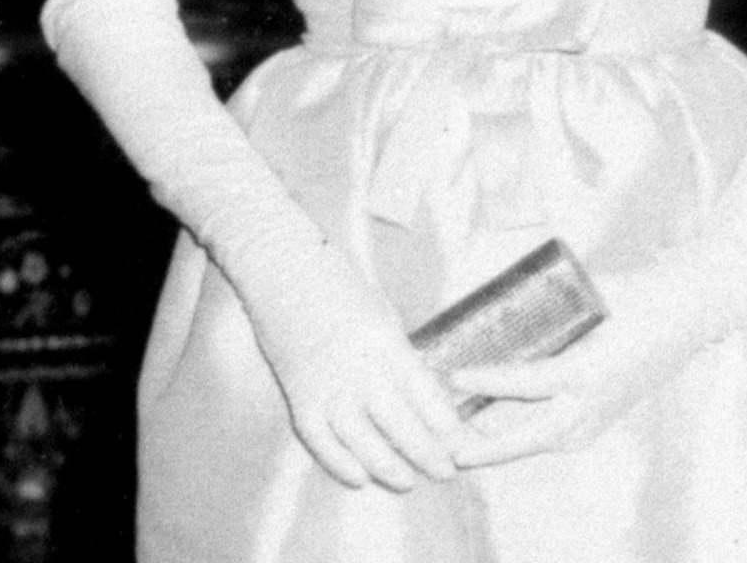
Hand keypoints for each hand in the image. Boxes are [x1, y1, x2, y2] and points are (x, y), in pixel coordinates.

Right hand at [258, 241, 474, 492]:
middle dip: (427, 452)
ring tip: (408, 481)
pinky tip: (359, 477)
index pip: (424, 393)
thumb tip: (422, 393)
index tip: (465, 445)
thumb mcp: (380, 310)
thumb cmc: (338, 282)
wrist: (281, 266)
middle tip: (447, 472)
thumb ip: (397, 352)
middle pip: (399, 422)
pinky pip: (320, 438)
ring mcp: (325, 382)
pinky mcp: (298, 392)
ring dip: (388, 466)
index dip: (447, 426)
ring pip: (361, 439)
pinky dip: (339, 462)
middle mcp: (357, 364)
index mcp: (384, 338)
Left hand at [449, 238, 746, 467]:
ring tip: (461, 439)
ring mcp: (598, 417)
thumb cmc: (638, 294)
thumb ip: (551, 305)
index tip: (455, 376)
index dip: (489, 382)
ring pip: (538, 441)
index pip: (528, 384)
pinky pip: (553, 434)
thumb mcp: (592, 297)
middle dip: (486, 449)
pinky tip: (496, 428)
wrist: (687, 313)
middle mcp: (592, 404)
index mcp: (589, 371)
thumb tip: (501, 295)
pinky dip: (523, 435)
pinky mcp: (599, 419)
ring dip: (500, 446)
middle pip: (527, 437)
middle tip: (449, 449)